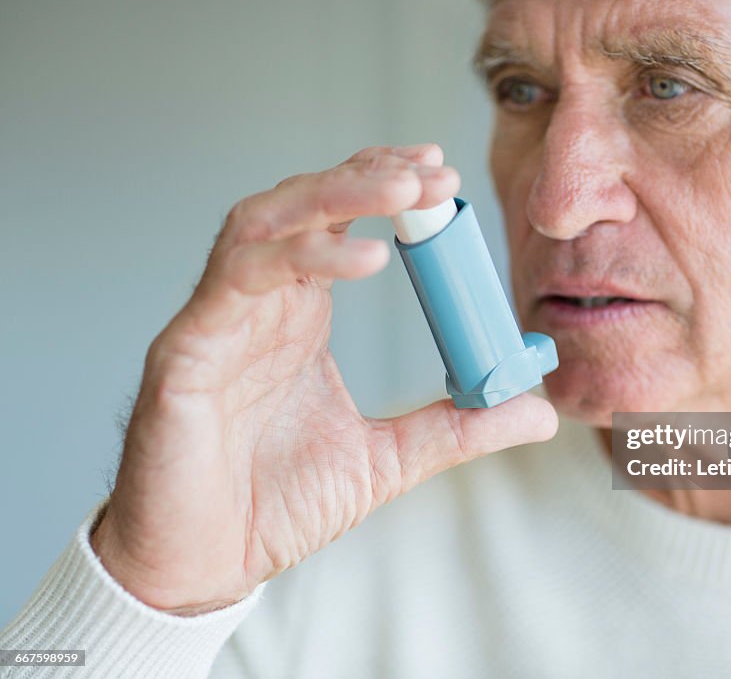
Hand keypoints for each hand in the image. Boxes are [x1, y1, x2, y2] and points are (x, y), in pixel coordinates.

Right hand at [90, 144, 557, 613]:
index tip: (443, 178)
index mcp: (298, 318)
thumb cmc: (276, 506)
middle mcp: (258, 304)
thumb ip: (459, 428)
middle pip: (305, 206)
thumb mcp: (389, 460)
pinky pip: (239, 279)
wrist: (204, 565)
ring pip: (266, 221)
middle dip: (369, 178)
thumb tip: (539, 411)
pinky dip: (302, 258)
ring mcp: (220, 319)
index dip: (384, 193)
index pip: (339, 226)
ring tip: (404, 190)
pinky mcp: (186, 349)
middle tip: (435, 171)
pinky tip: (365, 260)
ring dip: (335, 195)